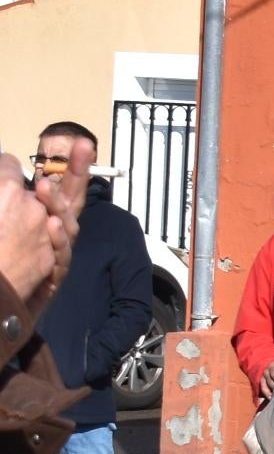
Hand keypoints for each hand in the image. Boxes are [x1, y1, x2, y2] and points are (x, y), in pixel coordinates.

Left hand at [0, 154, 74, 310]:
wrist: (4, 309)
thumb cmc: (5, 264)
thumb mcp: (12, 219)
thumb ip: (14, 199)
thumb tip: (6, 169)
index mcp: (43, 218)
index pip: (59, 187)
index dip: (70, 166)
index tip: (79, 144)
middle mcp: (54, 233)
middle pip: (72, 199)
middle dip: (78, 172)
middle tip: (85, 146)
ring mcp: (56, 254)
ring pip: (66, 226)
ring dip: (56, 204)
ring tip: (44, 187)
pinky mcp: (53, 276)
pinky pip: (61, 257)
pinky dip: (58, 240)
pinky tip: (51, 224)